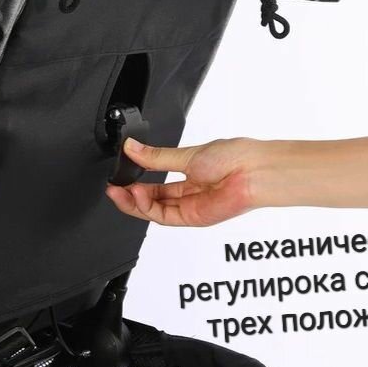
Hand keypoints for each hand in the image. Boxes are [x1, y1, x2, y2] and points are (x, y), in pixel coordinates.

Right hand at [105, 137, 266, 225]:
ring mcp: (192, 207)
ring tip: (121, 191)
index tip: (120, 176)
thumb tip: (133, 148)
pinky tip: (137, 195)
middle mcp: (190, 192)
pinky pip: (164, 216)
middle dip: (130, 195)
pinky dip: (147, 207)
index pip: (157, 182)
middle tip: (114, 187)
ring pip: (155, 210)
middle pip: (153, 199)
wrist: (253, 172)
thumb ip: (156, 157)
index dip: (136, 181)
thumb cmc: (235, 158)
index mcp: (191, 173)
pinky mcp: (194, 218)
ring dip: (135, 202)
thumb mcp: (187, 154)